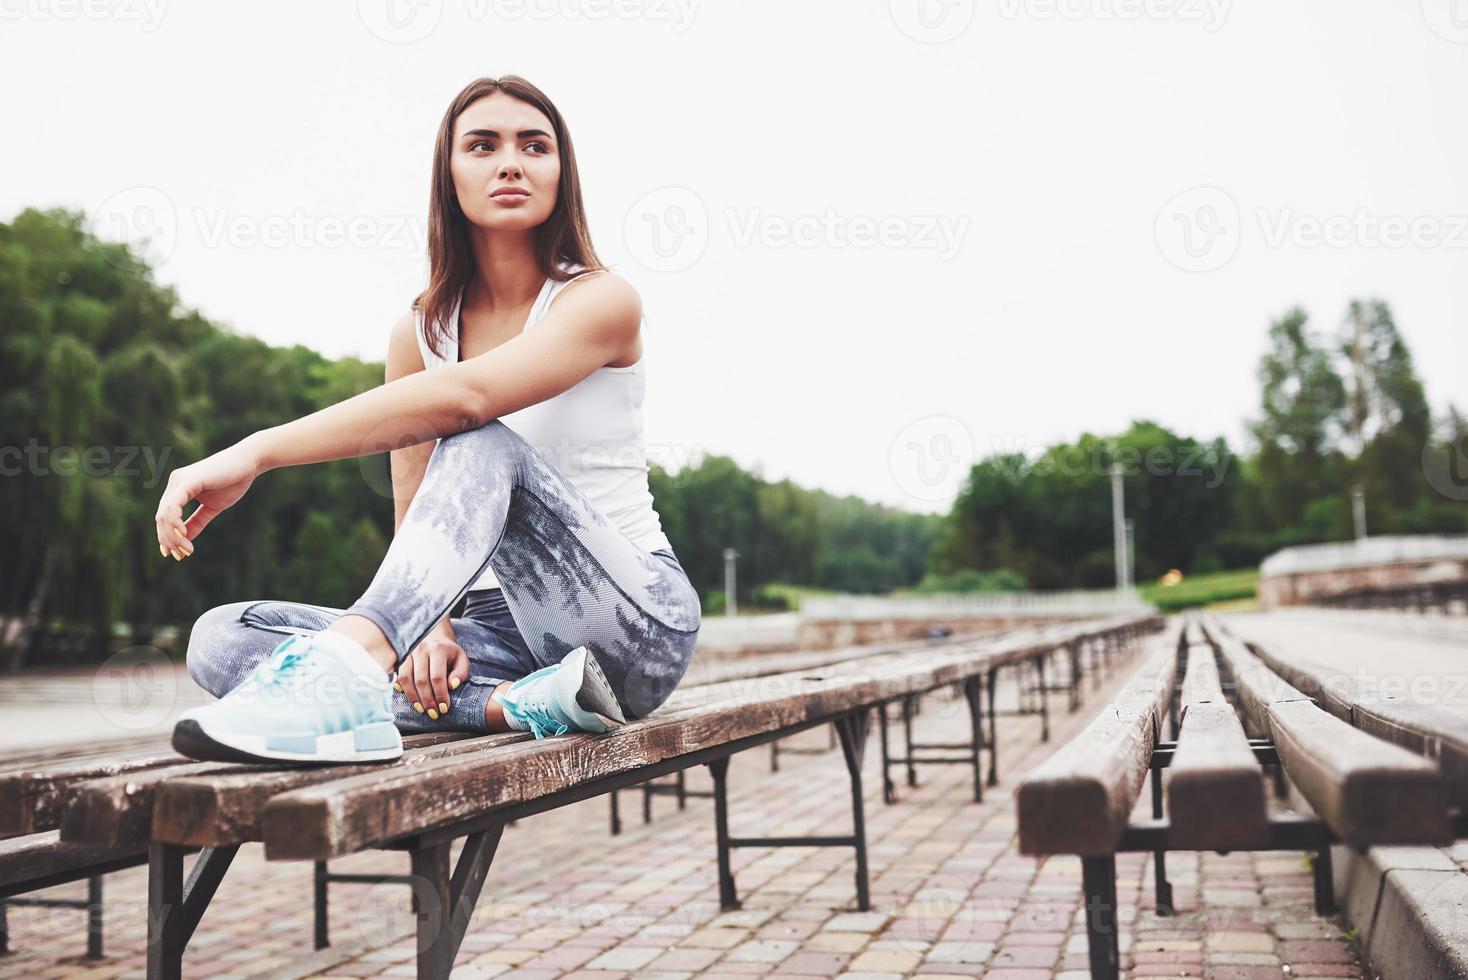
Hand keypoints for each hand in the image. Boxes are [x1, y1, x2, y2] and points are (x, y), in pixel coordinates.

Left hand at [154, 440, 262, 559]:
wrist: (249, 462)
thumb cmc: (233, 481)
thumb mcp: (213, 507)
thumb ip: (197, 522)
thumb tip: (185, 539)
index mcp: (178, 489)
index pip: (165, 517)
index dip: (168, 537)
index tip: (179, 555)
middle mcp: (174, 483)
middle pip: (161, 518)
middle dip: (169, 540)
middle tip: (182, 556)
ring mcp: (179, 481)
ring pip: (165, 515)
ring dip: (173, 536)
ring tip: (186, 550)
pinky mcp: (187, 481)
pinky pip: (173, 507)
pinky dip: (175, 523)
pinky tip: (183, 535)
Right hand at [394, 630, 468, 719]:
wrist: (435, 637)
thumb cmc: (450, 653)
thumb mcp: (461, 660)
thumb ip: (460, 673)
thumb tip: (451, 686)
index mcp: (438, 649)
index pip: (437, 677)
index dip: (440, 695)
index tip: (444, 708)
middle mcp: (421, 650)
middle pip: (421, 680)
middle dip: (427, 700)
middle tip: (433, 713)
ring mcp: (409, 653)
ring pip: (407, 679)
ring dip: (414, 698)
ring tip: (422, 710)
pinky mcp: (401, 659)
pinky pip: (399, 676)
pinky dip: (402, 689)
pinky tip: (410, 699)